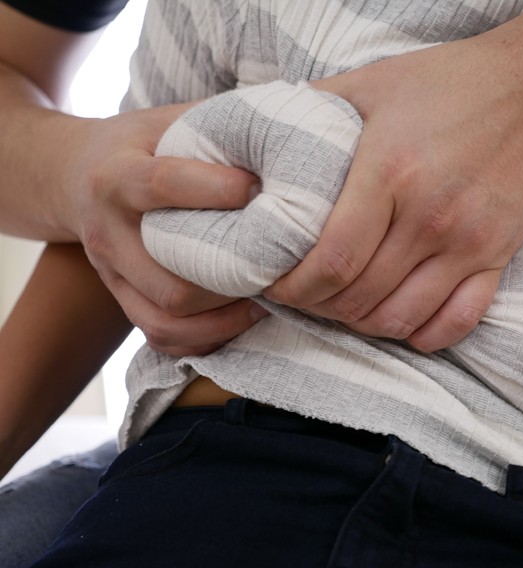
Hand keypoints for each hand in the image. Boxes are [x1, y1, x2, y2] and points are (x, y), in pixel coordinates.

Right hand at [62, 104, 266, 354]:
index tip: (259, 189)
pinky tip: (245, 317)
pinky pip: (161, 336)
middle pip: (170, 275)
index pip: (161, 186)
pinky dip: (207, 337)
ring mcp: (111, 272)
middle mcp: (107, 230)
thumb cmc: (142, 143)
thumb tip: (291, 121)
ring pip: (167, 315)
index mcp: (117, 174)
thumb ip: (219, 122)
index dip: (213, 191)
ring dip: (226, 315)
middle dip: (233, 275)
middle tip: (284, 262)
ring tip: (271, 295)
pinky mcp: (120, 298)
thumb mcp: (170, 119)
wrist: (75, 176)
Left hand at [266, 9, 522, 350]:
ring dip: (364, 325)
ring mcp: (469, 241)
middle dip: (319, 307)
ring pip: (401, 318)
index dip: (294, 286)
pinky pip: (458, 322)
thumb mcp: (375, 81)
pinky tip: (402, 322)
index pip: (331, 260)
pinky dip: (424, 336)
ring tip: (345, 308)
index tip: (277, 283)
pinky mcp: (499, 255)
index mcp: (390, 170)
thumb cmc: (452, 82)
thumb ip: (315, 108)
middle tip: (304, 296)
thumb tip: (261, 138)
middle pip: (359, 297)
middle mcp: (430, 215)